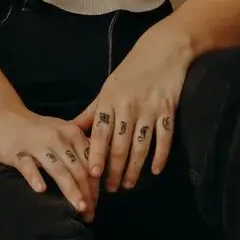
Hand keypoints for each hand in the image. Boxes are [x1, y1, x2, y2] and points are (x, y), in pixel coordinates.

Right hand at [0, 110, 97, 217]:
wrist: (1, 116)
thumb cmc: (35, 130)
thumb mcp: (61, 133)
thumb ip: (77, 150)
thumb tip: (95, 178)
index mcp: (72, 133)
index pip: (89, 162)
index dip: (95, 185)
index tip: (96, 205)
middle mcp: (58, 138)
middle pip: (77, 169)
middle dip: (87, 193)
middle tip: (90, 214)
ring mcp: (37, 144)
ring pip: (58, 169)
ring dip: (71, 190)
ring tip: (78, 208)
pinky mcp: (17, 151)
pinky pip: (27, 165)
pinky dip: (35, 177)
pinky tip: (41, 190)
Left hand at [74, 27, 191, 194]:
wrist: (162, 50)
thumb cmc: (131, 71)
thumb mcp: (107, 89)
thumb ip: (92, 113)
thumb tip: (72, 131)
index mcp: (109, 101)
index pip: (100, 133)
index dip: (96, 155)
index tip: (92, 175)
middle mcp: (128, 106)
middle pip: (120, 144)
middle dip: (114, 169)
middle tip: (110, 189)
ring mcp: (149, 109)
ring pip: (140, 145)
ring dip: (134, 168)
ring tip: (128, 185)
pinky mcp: (168, 109)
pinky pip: (164, 137)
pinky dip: (160, 155)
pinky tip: (155, 170)